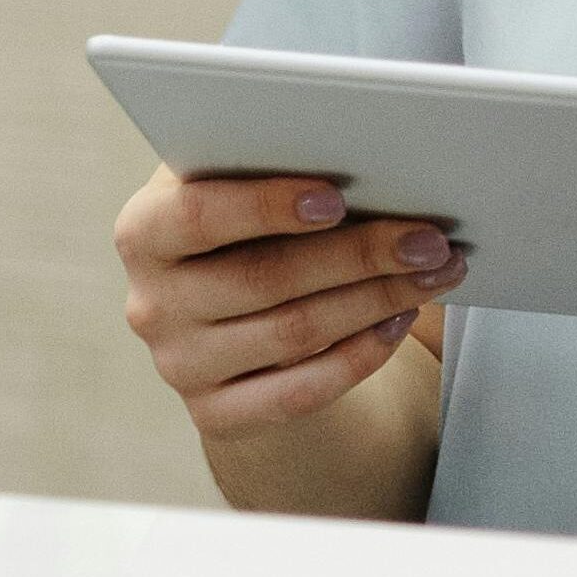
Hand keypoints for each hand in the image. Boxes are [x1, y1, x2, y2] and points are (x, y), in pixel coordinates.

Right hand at [114, 169, 463, 436]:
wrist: (229, 312)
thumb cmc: (247, 225)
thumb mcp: (238, 187)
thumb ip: (273, 169)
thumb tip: (369, 162)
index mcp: (143, 231)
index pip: (197, 216)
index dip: (265, 206)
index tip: (336, 196)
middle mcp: (151, 304)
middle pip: (263, 279)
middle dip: (357, 255)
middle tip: (429, 238)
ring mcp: (180, 365)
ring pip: (292, 334)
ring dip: (376, 301)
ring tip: (434, 273)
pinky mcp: (216, 414)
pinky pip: (298, 392)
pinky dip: (359, 356)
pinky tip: (399, 321)